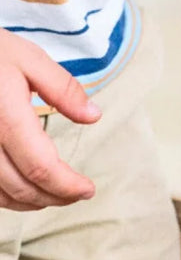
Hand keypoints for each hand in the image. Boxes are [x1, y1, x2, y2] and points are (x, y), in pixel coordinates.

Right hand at [0, 31, 101, 210]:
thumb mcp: (28, 57)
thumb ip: (63, 89)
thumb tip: (93, 116)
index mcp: (4, 117)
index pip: (40, 168)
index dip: (67, 186)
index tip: (88, 190)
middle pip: (20, 187)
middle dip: (54, 198)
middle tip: (78, 195)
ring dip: (29, 202)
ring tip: (55, 195)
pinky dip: (5, 196)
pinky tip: (22, 190)